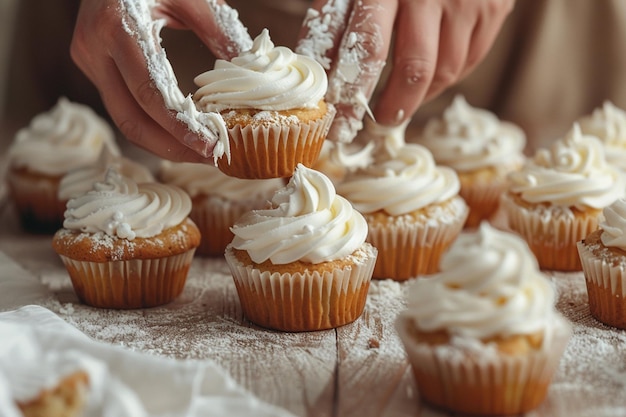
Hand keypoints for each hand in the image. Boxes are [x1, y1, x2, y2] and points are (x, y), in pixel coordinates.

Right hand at [70, 0, 250, 161]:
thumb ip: (220, 32)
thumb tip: (252, 76)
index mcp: (118, 27)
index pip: (149, 94)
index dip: (179, 128)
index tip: (209, 147)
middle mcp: (94, 48)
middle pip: (130, 119)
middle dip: (171, 146)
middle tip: (208, 157)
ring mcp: (88, 59)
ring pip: (124, 119)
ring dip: (162, 142)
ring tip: (199, 150)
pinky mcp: (92, 66)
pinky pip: (122, 105)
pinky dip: (152, 124)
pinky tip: (180, 132)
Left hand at [298, 0, 514, 142]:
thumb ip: (334, 19)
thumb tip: (317, 71)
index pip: (367, 50)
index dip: (353, 95)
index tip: (340, 125)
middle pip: (414, 70)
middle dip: (393, 107)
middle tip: (378, 123)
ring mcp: (466, 1)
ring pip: (445, 72)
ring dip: (419, 95)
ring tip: (402, 99)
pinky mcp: (494, 7)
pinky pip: (469, 61)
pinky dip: (447, 77)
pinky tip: (430, 75)